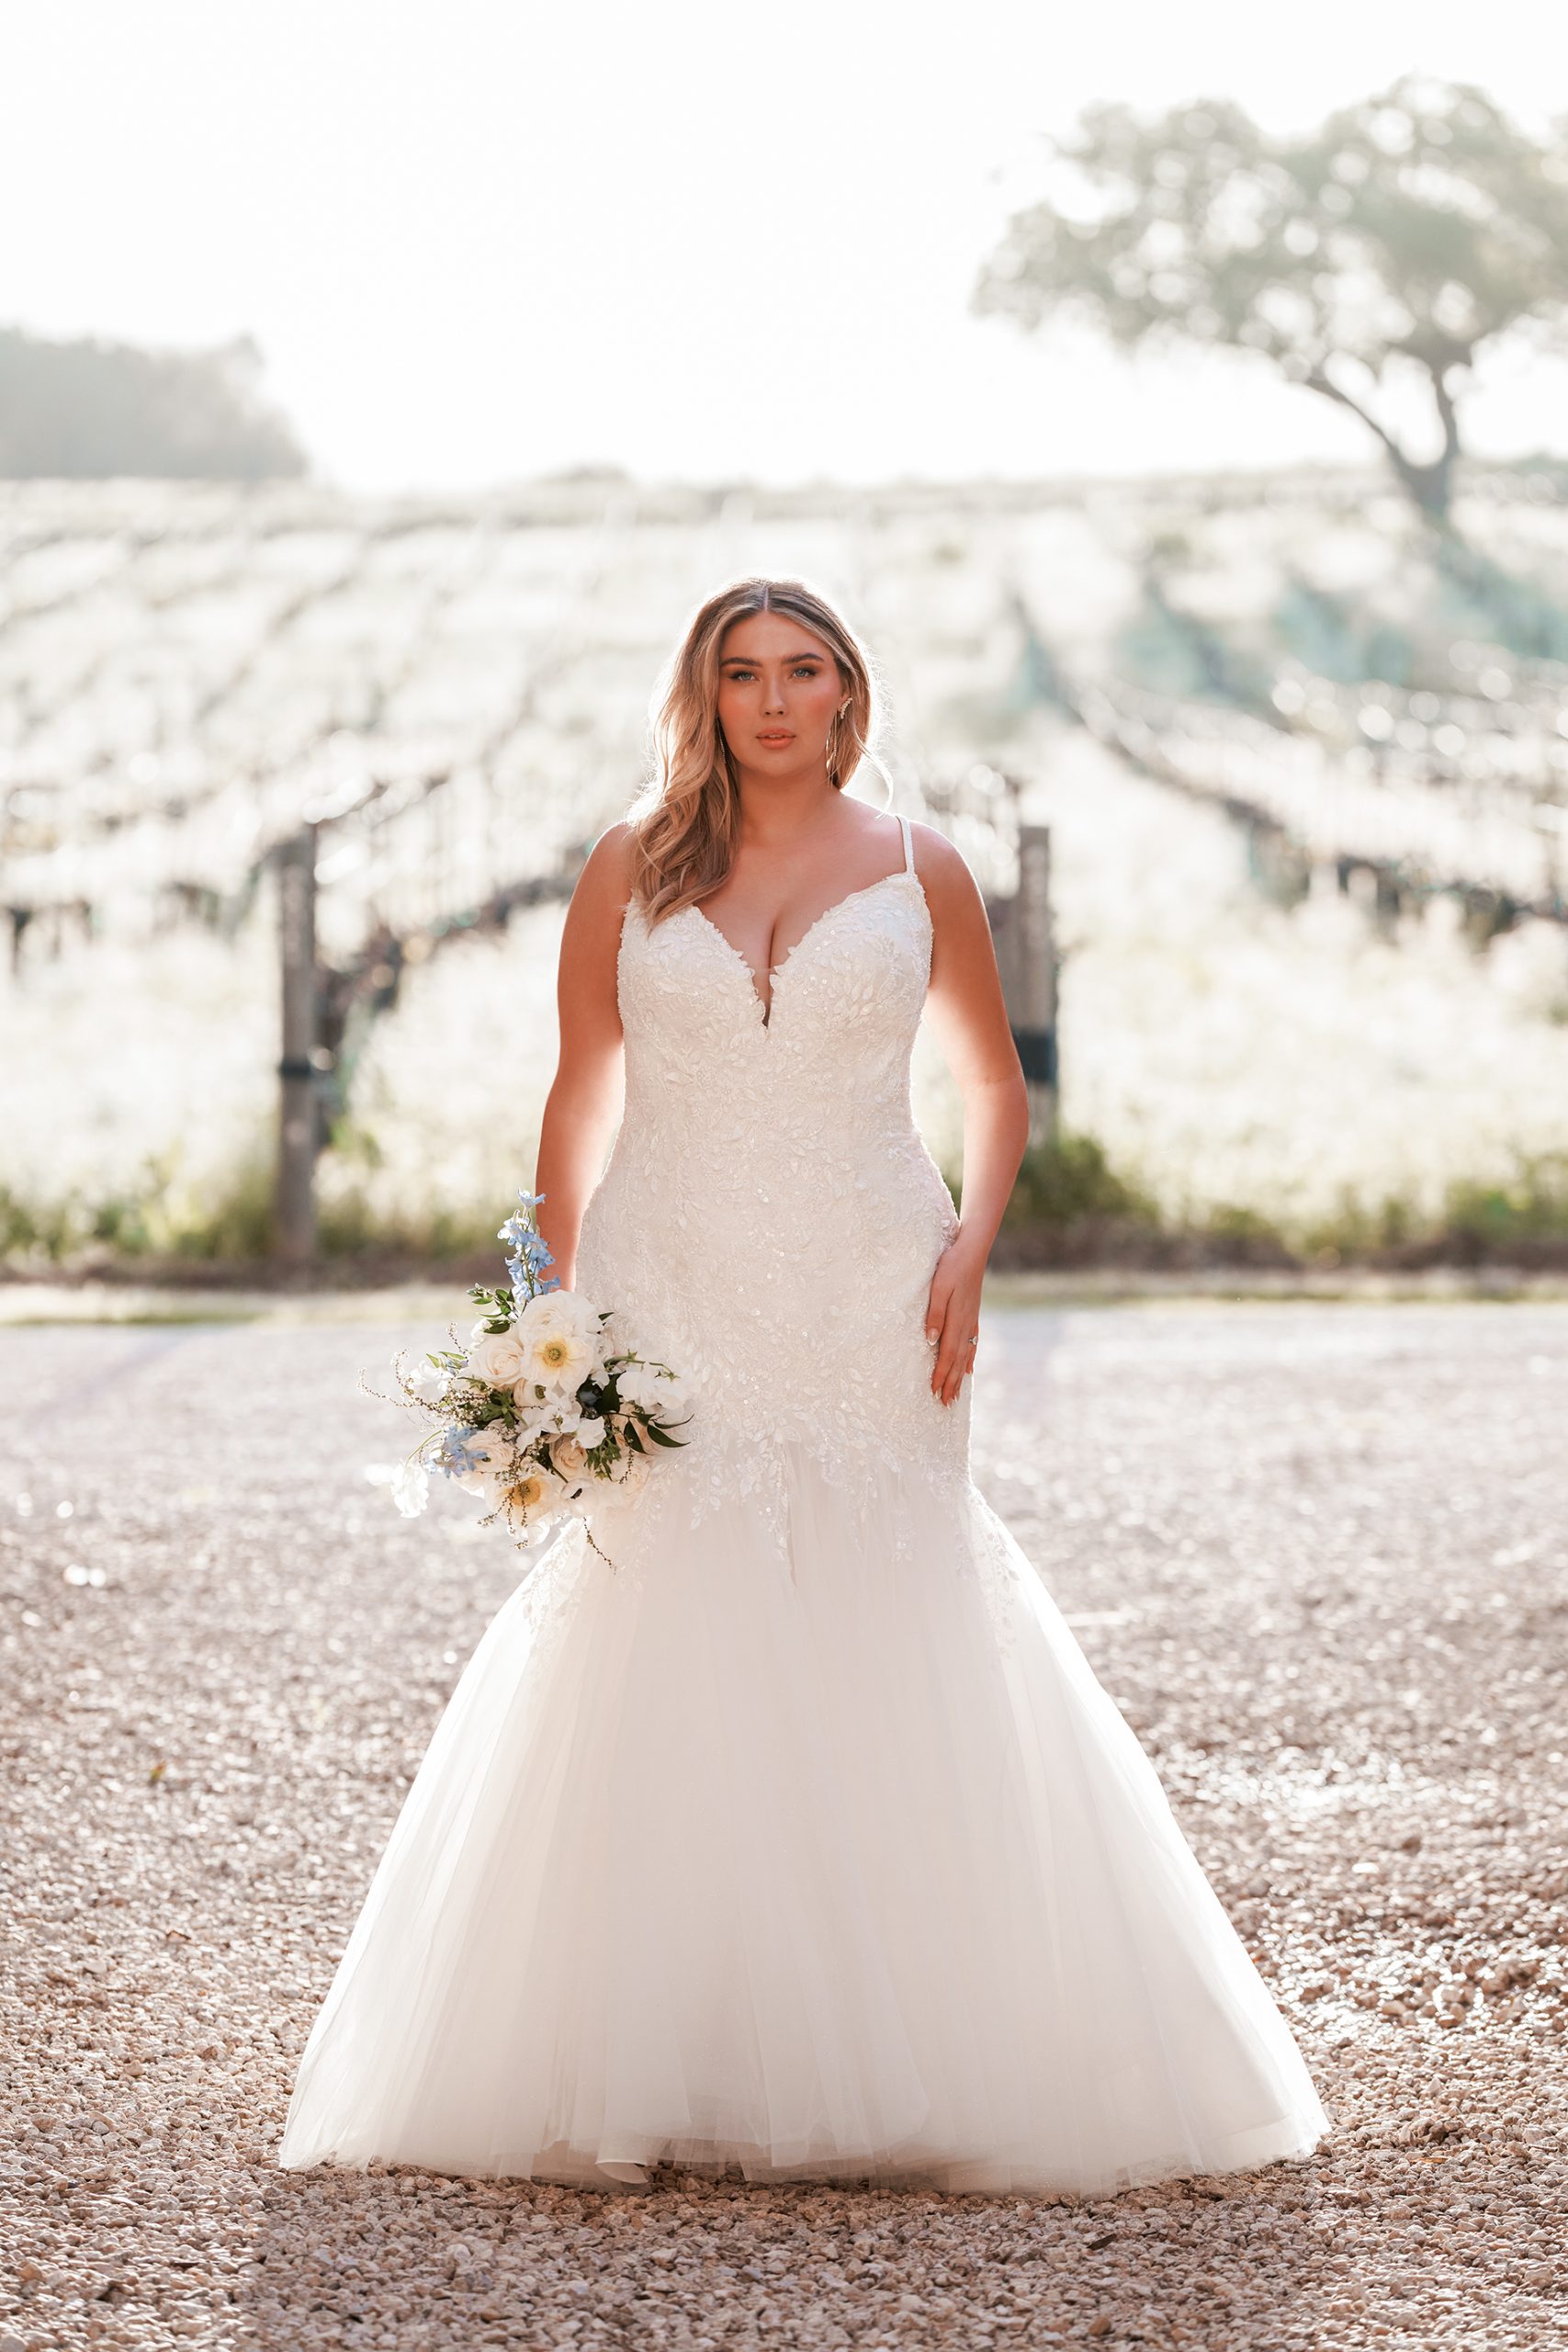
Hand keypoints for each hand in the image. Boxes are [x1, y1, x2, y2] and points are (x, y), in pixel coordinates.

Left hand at [924, 1230, 985, 1405]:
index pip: (947, 1354)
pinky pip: (973, 1342)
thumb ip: (935, 1314)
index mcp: (956, 1319)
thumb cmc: (951, 1267)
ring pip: (966, 1354)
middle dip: (951, 1382)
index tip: (935, 1393)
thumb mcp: (938, 1288)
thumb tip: (931, 1341)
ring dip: (960, 1375)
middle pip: (958, 1360)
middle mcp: (966, 1324)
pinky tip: (970, 1368)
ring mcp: (972, 1320)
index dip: (941, 1375)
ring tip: (956, 1394)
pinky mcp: (973, 1314)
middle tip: (945, 1403)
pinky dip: (970, 1358)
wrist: (972, 1251)